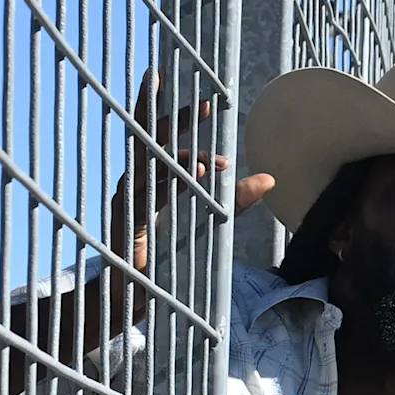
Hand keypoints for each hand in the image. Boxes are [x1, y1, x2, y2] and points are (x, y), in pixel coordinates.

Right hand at [105, 68, 249, 283]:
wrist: (134, 292)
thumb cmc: (165, 253)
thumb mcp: (207, 220)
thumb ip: (233, 200)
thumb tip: (269, 179)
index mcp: (151, 177)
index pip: (162, 137)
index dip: (181, 118)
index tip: (211, 104)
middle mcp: (135, 181)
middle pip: (148, 138)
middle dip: (171, 117)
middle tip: (202, 103)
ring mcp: (126, 197)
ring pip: (150, 165)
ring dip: (182, 160)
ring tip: (211, 164)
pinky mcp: (126, 217)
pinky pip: (147, 193)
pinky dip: (172, 183)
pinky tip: (196, 177)